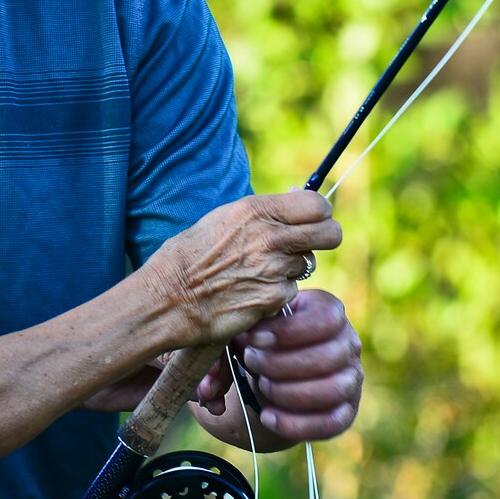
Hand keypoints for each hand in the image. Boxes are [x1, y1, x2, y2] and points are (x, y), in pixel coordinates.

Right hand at [140, 189, 339, 346]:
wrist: (168, 298)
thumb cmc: (189, 255)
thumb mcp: (223, 219)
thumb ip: (263, 212)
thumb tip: (296, 199)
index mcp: (256, 210)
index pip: (317, 204)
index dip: (320, 213)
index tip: (313, 220)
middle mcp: (270, 237)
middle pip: (331, 234)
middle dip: (324, 238)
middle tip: (308, 244)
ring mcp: (274, 270)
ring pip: (308, 265)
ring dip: (291, 269)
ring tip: (259, 271)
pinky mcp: (273, 299)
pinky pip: (290, 292)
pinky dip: (276, 293)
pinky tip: (251, 291)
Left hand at [199, 290, 361, 444]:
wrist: (277, 367)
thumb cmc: (263, 338)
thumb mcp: (251, 327)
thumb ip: (234, 338)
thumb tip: (216, 374)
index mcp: (330, 311)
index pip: (325, 321)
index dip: (288, 332)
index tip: (252, 338)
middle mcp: (349, 343)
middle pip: (328, 357)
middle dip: (281, 364)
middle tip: (250, 362)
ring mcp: (352, 379)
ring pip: (332, 390)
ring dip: (289, 392)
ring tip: (261, 387)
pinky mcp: (346, 411)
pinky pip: (330, 423)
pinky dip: (296, 424)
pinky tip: (267, 417)